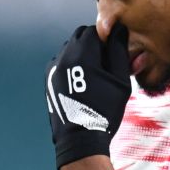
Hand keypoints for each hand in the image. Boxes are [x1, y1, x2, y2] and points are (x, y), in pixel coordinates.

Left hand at [45, 23, 130, 169]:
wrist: (80, 139)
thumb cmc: (104, 110)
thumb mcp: (120, 81)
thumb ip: (120, 52)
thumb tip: (120, 31)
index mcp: (82, 53)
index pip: (95, 30)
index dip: (107, 38)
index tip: (116, 52)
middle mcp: (63, 56)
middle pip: (80, 37)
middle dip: (94, 44)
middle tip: (107, 63)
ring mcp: (53, 68)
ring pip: (70, 49)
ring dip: (83, 55)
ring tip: (96, 76)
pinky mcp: (49, 79)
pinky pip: (62, 63)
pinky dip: (73, 67)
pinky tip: (83, 85)